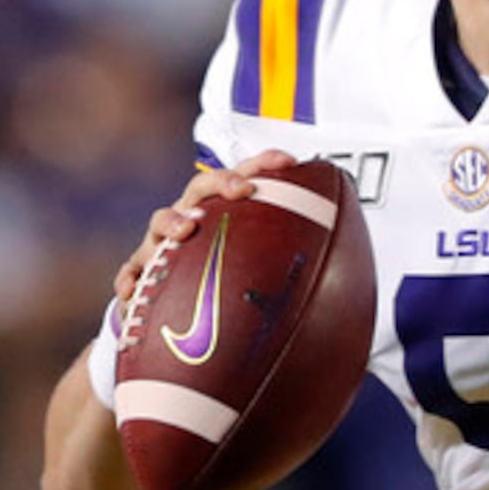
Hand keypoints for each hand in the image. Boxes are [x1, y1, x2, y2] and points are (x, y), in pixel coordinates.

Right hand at [112, 151, 295, 323]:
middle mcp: (192, 221)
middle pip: (201, 189)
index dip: (263, 164)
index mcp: (223, 215)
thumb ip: (300, 277)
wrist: (181, 327)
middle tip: (243, 191)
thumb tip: (358, 292)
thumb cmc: (226, 290)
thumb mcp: (265, 279)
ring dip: (172, 222)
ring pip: (160, 222)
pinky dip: (130, 280)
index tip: (288, 162)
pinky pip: (131, 276)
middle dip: (221, 183)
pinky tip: (132, 294)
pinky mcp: (141, 277)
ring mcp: (162, 246)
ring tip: (185, 231)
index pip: (243, 179)